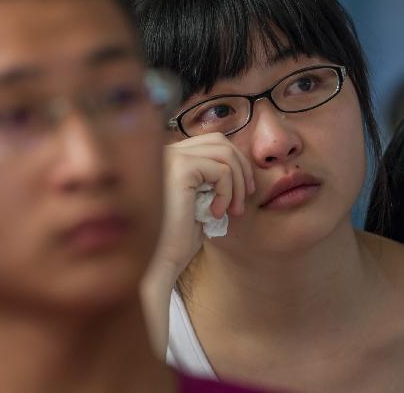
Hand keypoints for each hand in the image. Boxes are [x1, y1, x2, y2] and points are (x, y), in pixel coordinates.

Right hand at [156, 132, 254, 280]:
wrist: (159, 263)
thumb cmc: (177, 239)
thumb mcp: (198, 202)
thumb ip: (212, 179)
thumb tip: (239, 165)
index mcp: (166, 156)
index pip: (209, 142)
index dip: (233, 163)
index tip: (242, 193)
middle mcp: (165, 150)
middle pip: (219, 141)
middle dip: (241, 167)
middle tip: (245, 198)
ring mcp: (171, 156)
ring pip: (224, 153)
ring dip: (238, 182)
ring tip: (234, 210)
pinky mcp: (180, 168)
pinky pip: (221, 171)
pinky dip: (228, 192)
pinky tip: (217, 214)